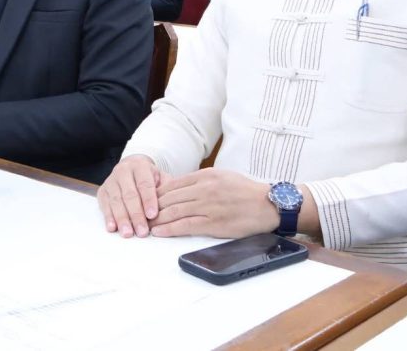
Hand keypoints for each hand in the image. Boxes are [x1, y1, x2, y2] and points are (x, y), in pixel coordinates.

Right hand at [97, 155, 166, 237]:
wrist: (132, 167)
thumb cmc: (150, 177)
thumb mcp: (161, 178)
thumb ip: (167, 189)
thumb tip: (171, 205)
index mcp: (140, 166)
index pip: (144, 184)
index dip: (149, 200)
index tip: (153, 215)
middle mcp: (123, 171)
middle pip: (129, 195)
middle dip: (136, 215)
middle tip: (142, 231)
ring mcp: (111, 181)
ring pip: (116, 201)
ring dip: (122, 219)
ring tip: (128, 233)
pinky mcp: (102, 191)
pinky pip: (104, 205)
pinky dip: (108, 217)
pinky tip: (112, 227)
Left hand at [149, 168, 277, 237]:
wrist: (268, 204)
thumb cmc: (245, 190)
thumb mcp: (221, 176)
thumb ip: (200, 181)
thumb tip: (179, 187)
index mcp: (205, 176)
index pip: (173, 184)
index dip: (156, 194)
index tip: (145, 200)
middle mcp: (204, 189)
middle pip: (169, 197)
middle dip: (151, 207)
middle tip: (138, 214)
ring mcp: (208, 206)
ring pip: (174, 211)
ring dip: (156, 219)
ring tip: (144, 225)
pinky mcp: (214, 223)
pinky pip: (186, 225)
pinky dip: (169, 229)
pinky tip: (159, 232)